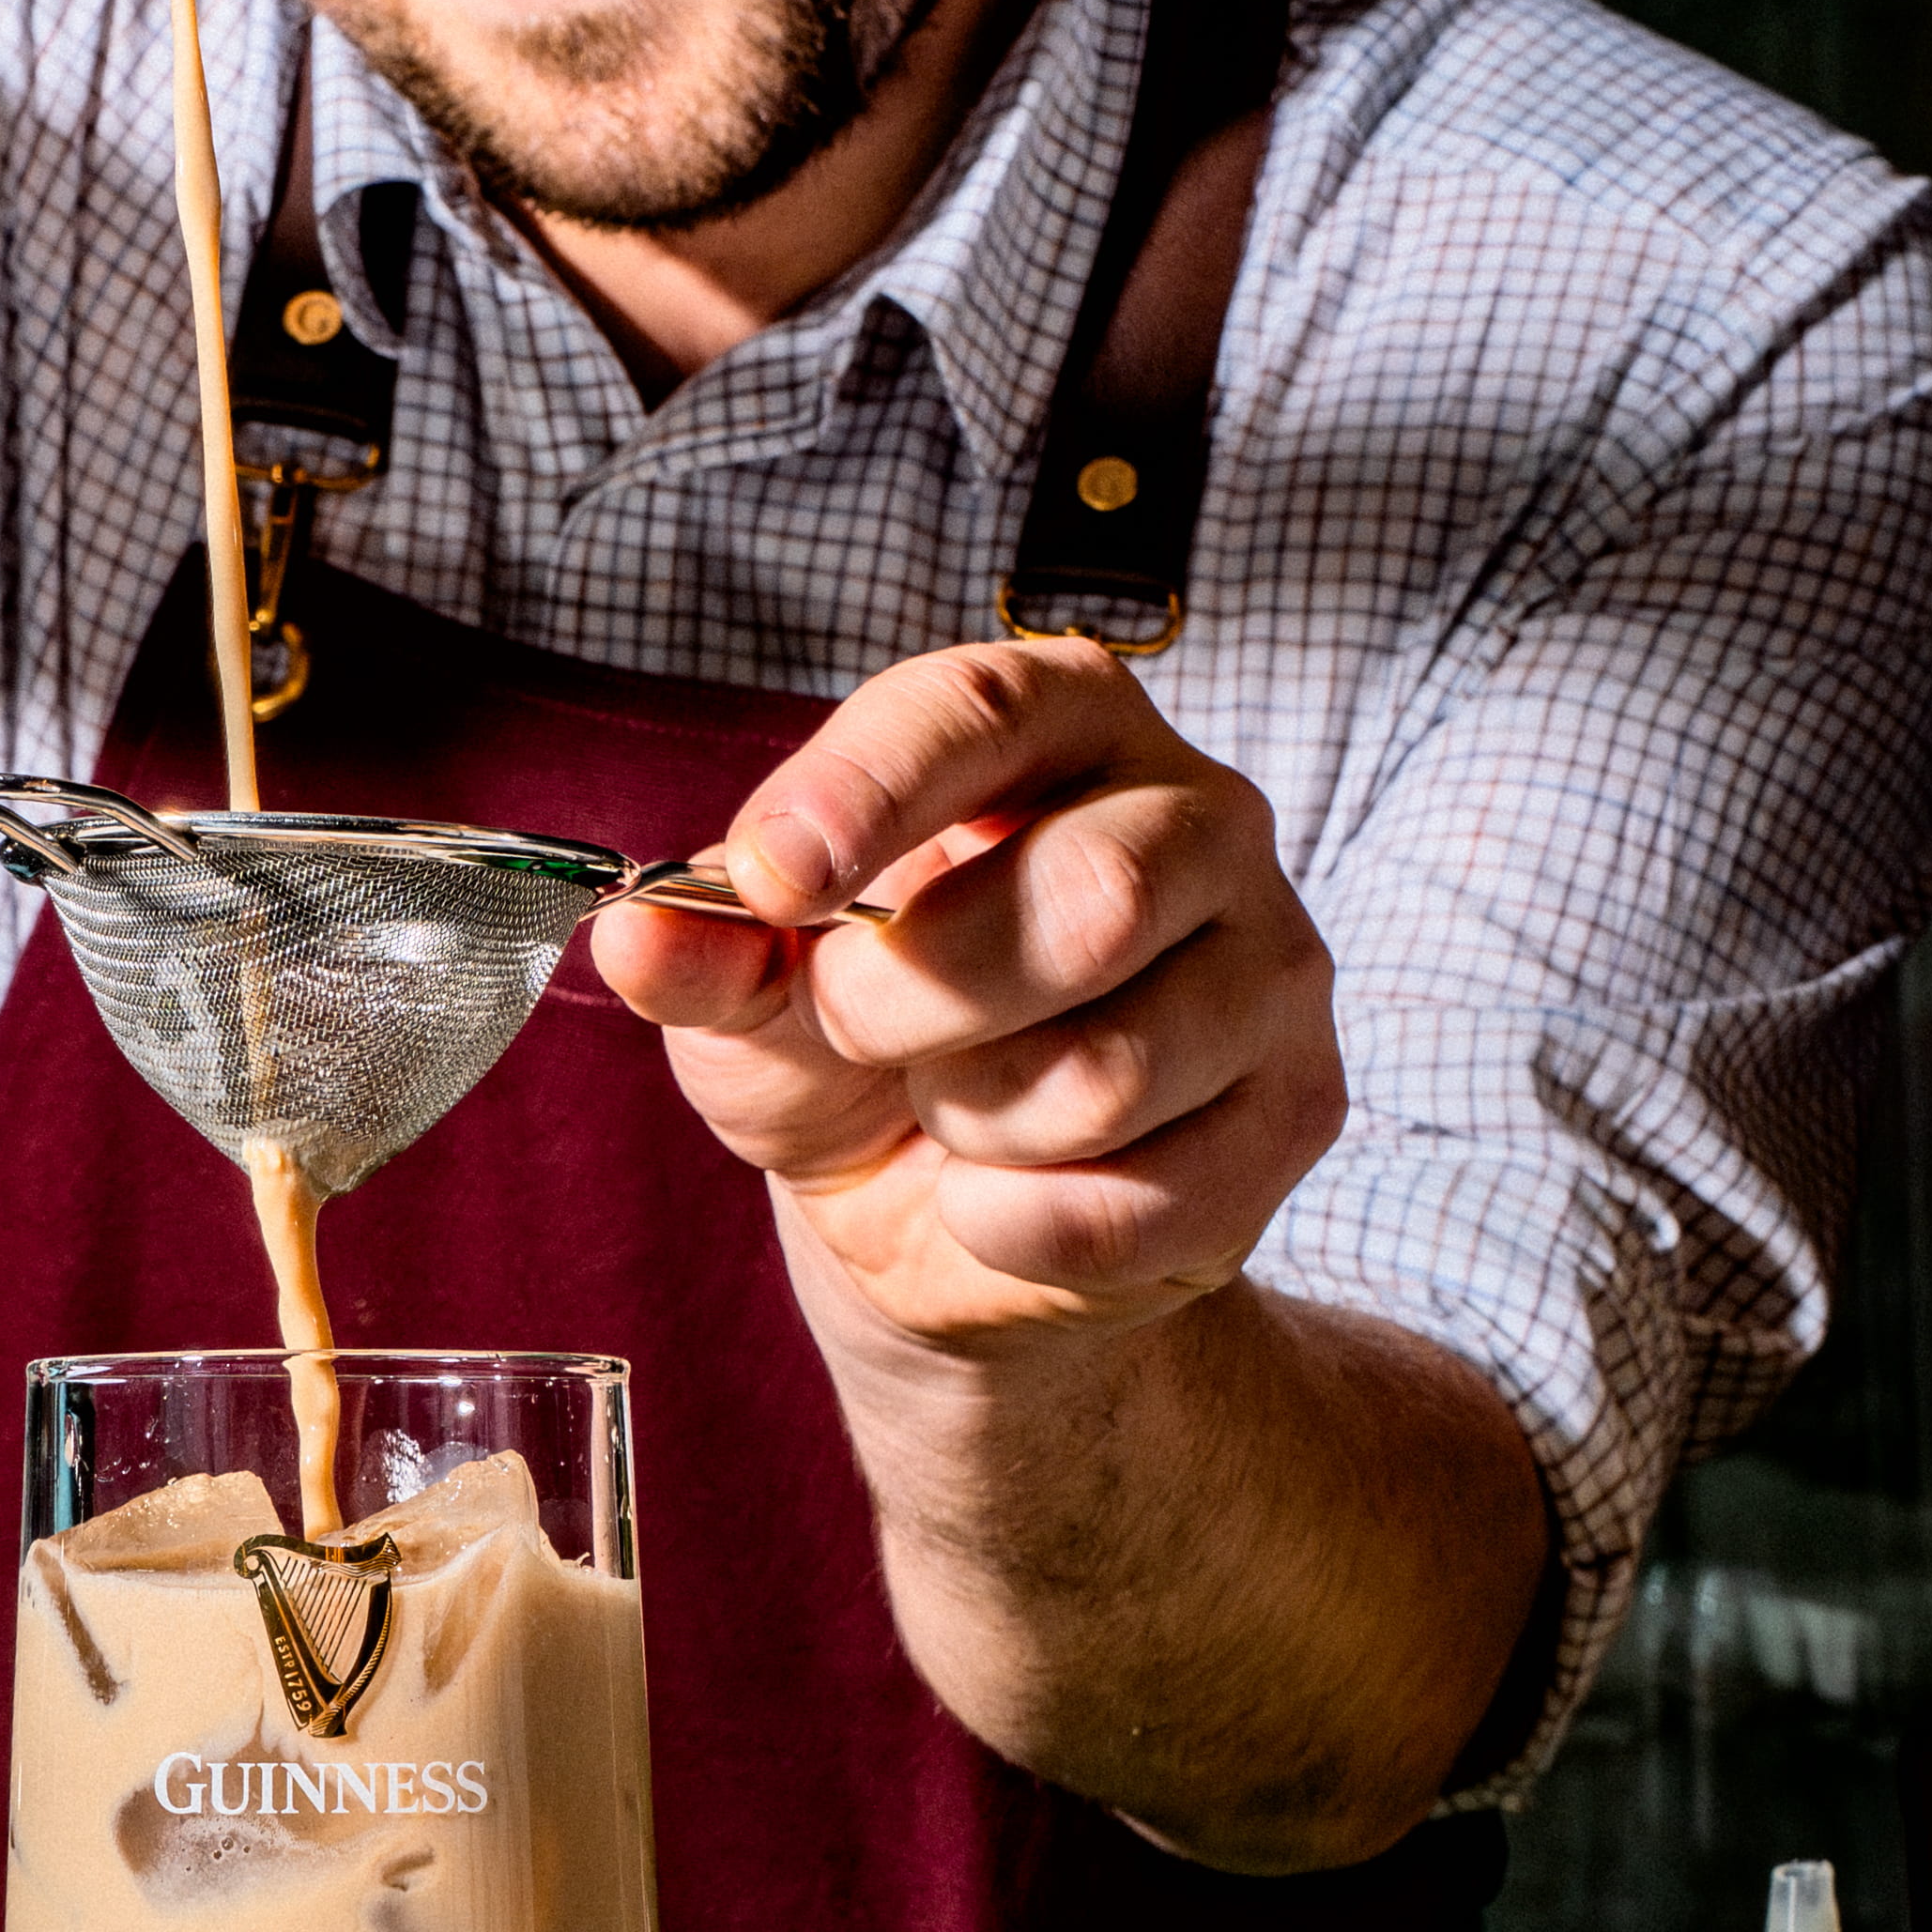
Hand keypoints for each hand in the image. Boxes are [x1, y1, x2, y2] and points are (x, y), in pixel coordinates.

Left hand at [593, 636, 1344, 1367]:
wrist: (956, 1222)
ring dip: (975, 1122)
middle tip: (854, 1029)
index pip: (984, 709)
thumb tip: (632, 935)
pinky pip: (1152, 1196)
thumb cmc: (860, 1055)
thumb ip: (704, 958)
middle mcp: (1196, 815)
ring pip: (1116, 1068)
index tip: (775, 876)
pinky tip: (1003, 1196)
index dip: (873, 788)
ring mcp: (1271, 963)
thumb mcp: (752, 1000)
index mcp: (1057, 726)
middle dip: (923, 997)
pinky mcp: (1299, 1110)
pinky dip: (1024, 1223)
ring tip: (952, 1109)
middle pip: (1097, 893)